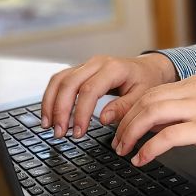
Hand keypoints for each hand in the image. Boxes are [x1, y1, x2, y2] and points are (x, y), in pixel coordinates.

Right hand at [40, 53, 176, 137]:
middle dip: (60, 110)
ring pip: (60, 79)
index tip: (78, 132)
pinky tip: (50, 114)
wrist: (147, 68)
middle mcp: (96, 63)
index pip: (90, 90)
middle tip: (59, 133)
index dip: (81, 112)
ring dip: (50, 103)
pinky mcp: (80, 70)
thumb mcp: (143, 95)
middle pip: (69, 83)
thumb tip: (103, 119)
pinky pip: (60, 80)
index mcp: (113, 68)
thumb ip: (124, 107)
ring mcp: (86, 65)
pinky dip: (51, 97)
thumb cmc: (146, 81)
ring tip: (49, 126)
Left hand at [112, 76, 195, 165]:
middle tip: (116, 143)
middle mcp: (195, 89)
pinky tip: (142, 159)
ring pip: (152, 113)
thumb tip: (156, 126)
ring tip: (123, 151)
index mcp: (195, 83)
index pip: (151, 92)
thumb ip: (185, 110)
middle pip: (146, 101)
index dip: (130, 111)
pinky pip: (169, 135)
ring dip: (131, 134)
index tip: (119, 128)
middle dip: (125, 123)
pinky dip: (149, 148)